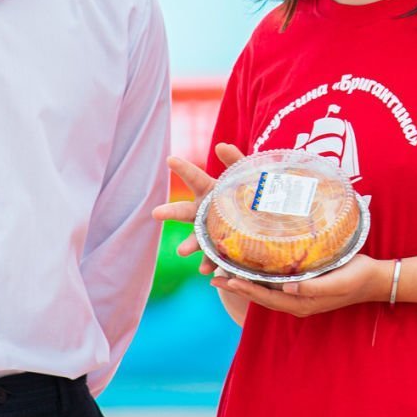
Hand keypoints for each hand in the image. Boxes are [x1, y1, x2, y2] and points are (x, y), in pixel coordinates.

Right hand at [151, 142, 246, 274]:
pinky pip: (212, 259)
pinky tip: (206, 270)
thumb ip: (235, 160)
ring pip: (194, 239)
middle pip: (184, 211)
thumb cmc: (249, 195)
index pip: (194, 177)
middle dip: (170, 212)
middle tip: (155, 213)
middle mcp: (203, 213)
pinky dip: (209, 264)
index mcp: (209, 191)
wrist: (261, 227)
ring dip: (187, 245)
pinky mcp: (219, 252)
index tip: (170, 159)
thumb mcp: (247, 176)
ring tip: (181, 252)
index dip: (183, 168)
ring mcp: (209, 233)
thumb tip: (221, 145)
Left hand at [212, 254, 390, 316]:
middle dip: (237, 288)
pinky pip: (275, 286)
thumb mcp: (338, 281)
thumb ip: (314, 287)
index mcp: (302, 303)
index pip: (265, 297)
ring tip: (224, 274)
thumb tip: (287, 288)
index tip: (225, 280)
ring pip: (265, 292)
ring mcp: (299, 296)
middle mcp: (296, 302)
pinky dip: (259, 279)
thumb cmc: (357, 277)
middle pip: (260, 297)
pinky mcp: (303, 288)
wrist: (374, 279)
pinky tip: (250, 269)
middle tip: (213, 277)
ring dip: (244, 284)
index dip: (244, 289)